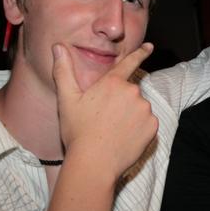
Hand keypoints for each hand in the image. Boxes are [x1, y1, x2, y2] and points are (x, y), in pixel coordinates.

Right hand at [51, 43, 158, 180]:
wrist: (94, 163)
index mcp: (113, 83)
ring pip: (139, 108)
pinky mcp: (152, 126)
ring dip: (130, 115)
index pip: (129, 63)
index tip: (149, 47)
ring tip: (113, 130)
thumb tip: (57, 47)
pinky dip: (139, 129)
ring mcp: (144, 109)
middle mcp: (132, 92)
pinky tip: (124, 138)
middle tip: (105, 119)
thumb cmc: (78, 131)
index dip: (140, 53)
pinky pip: (147, 123)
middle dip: (121, 102)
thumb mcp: (66, 100)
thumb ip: (63, 71)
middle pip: (130, 92)